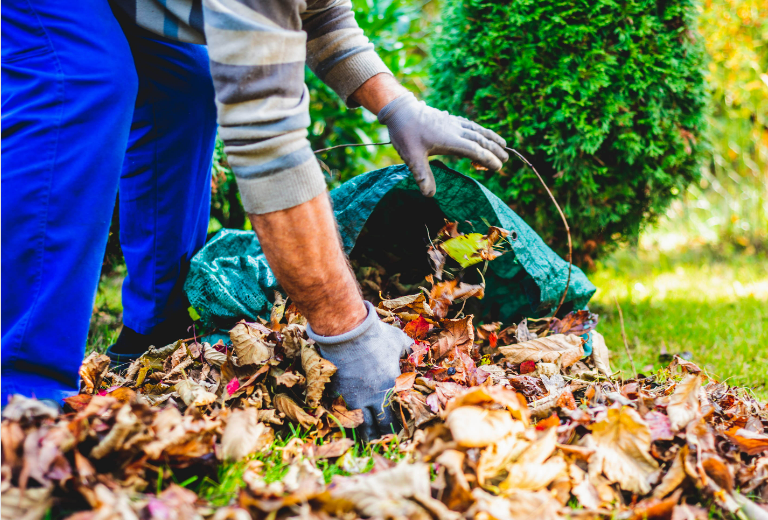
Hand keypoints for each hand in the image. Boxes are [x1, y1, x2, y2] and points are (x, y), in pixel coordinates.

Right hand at [306, 301, 412, 440]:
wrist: (346, 330)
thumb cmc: (376, 335)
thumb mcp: (400, 341)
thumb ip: (410, 350)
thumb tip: (420, 353)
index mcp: (391, 388)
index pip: (396, 419)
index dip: (398, 428)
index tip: (399, 431)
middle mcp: (372, 398)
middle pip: (378, 427)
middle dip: (382, 434)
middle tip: (384, 436)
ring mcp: (353, 397)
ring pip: (359, 425)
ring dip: (365, 431)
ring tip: (368, 435)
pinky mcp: (337, 392)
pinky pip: (342, 411)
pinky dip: (347, 416)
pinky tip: (349, 418)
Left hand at [378, 92, 508, 195]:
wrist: (400, 110)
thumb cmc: (405, 133)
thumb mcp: (412, 157)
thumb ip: (422, 176)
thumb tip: (430, 195)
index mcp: (450, 140)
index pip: (475, 151)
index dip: (488, 159)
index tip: (498, 168)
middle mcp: (455, 130)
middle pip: (480, 140)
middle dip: (494, 150)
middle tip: (506, 160)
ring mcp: (453, 123)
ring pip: (477, 130)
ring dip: (491, 137)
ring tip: (503, 144)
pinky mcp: (448, 119)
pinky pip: (470, 125)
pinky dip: (479, 130)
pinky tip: (481, 133)